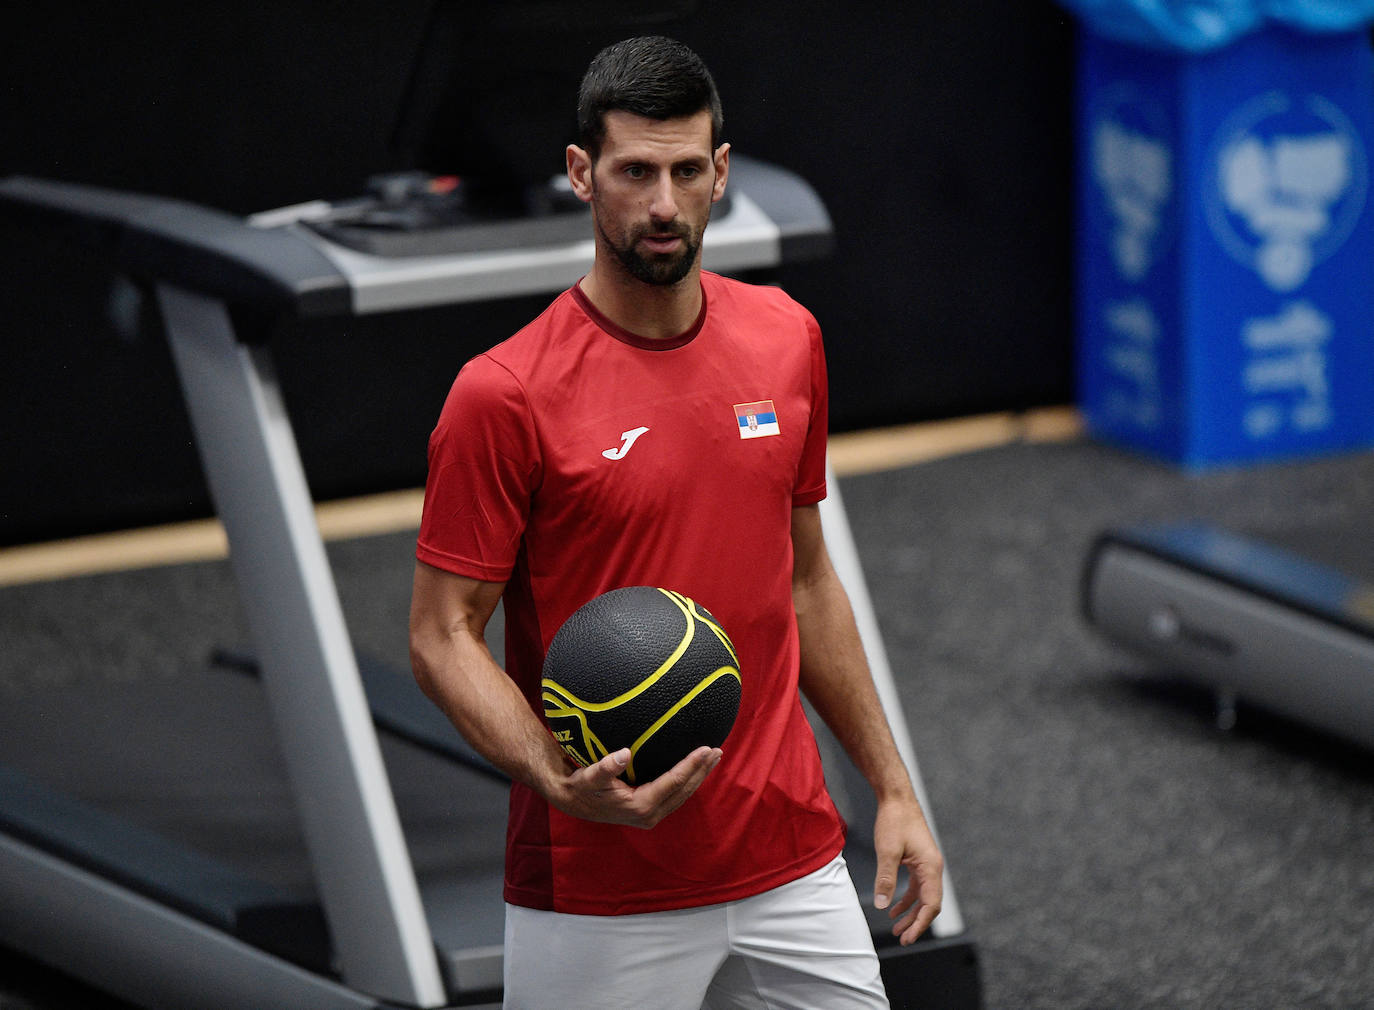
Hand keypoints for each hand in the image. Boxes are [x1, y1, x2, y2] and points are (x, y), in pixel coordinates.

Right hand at [550, 746, 721, 827]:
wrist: (573, 802)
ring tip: (713, 757)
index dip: (691, 765)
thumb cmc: (582, 786)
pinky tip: (695, 768)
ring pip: (683, 794)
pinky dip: (687, 781)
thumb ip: (606, 766)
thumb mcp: (590, 776)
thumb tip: (624, 754)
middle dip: (702, 770)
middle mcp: (650, 814)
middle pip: (684, 790)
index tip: (705, 748)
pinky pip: (675, 795)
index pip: (674, 782)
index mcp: (641, 806)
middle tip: (717, 750)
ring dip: (699, 776)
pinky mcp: (649, 811)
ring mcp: (651, 815)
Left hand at [872, 796, 943, 944]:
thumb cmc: (894, 820)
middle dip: (916, 922)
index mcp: (931, 867)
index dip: (920, 923)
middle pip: (929, 903)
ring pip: (922, 896)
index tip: (907, 937)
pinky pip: (916, 886)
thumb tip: (882, 905)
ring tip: (897, 928)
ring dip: (910, 912)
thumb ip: (885, 879)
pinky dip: (906, 898)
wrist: (896, 797)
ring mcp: (926, 864)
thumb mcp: (887, 851)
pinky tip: (893, 907)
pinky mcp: (918, 860)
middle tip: (902, 938)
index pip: (931, 904)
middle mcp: (933, 867)